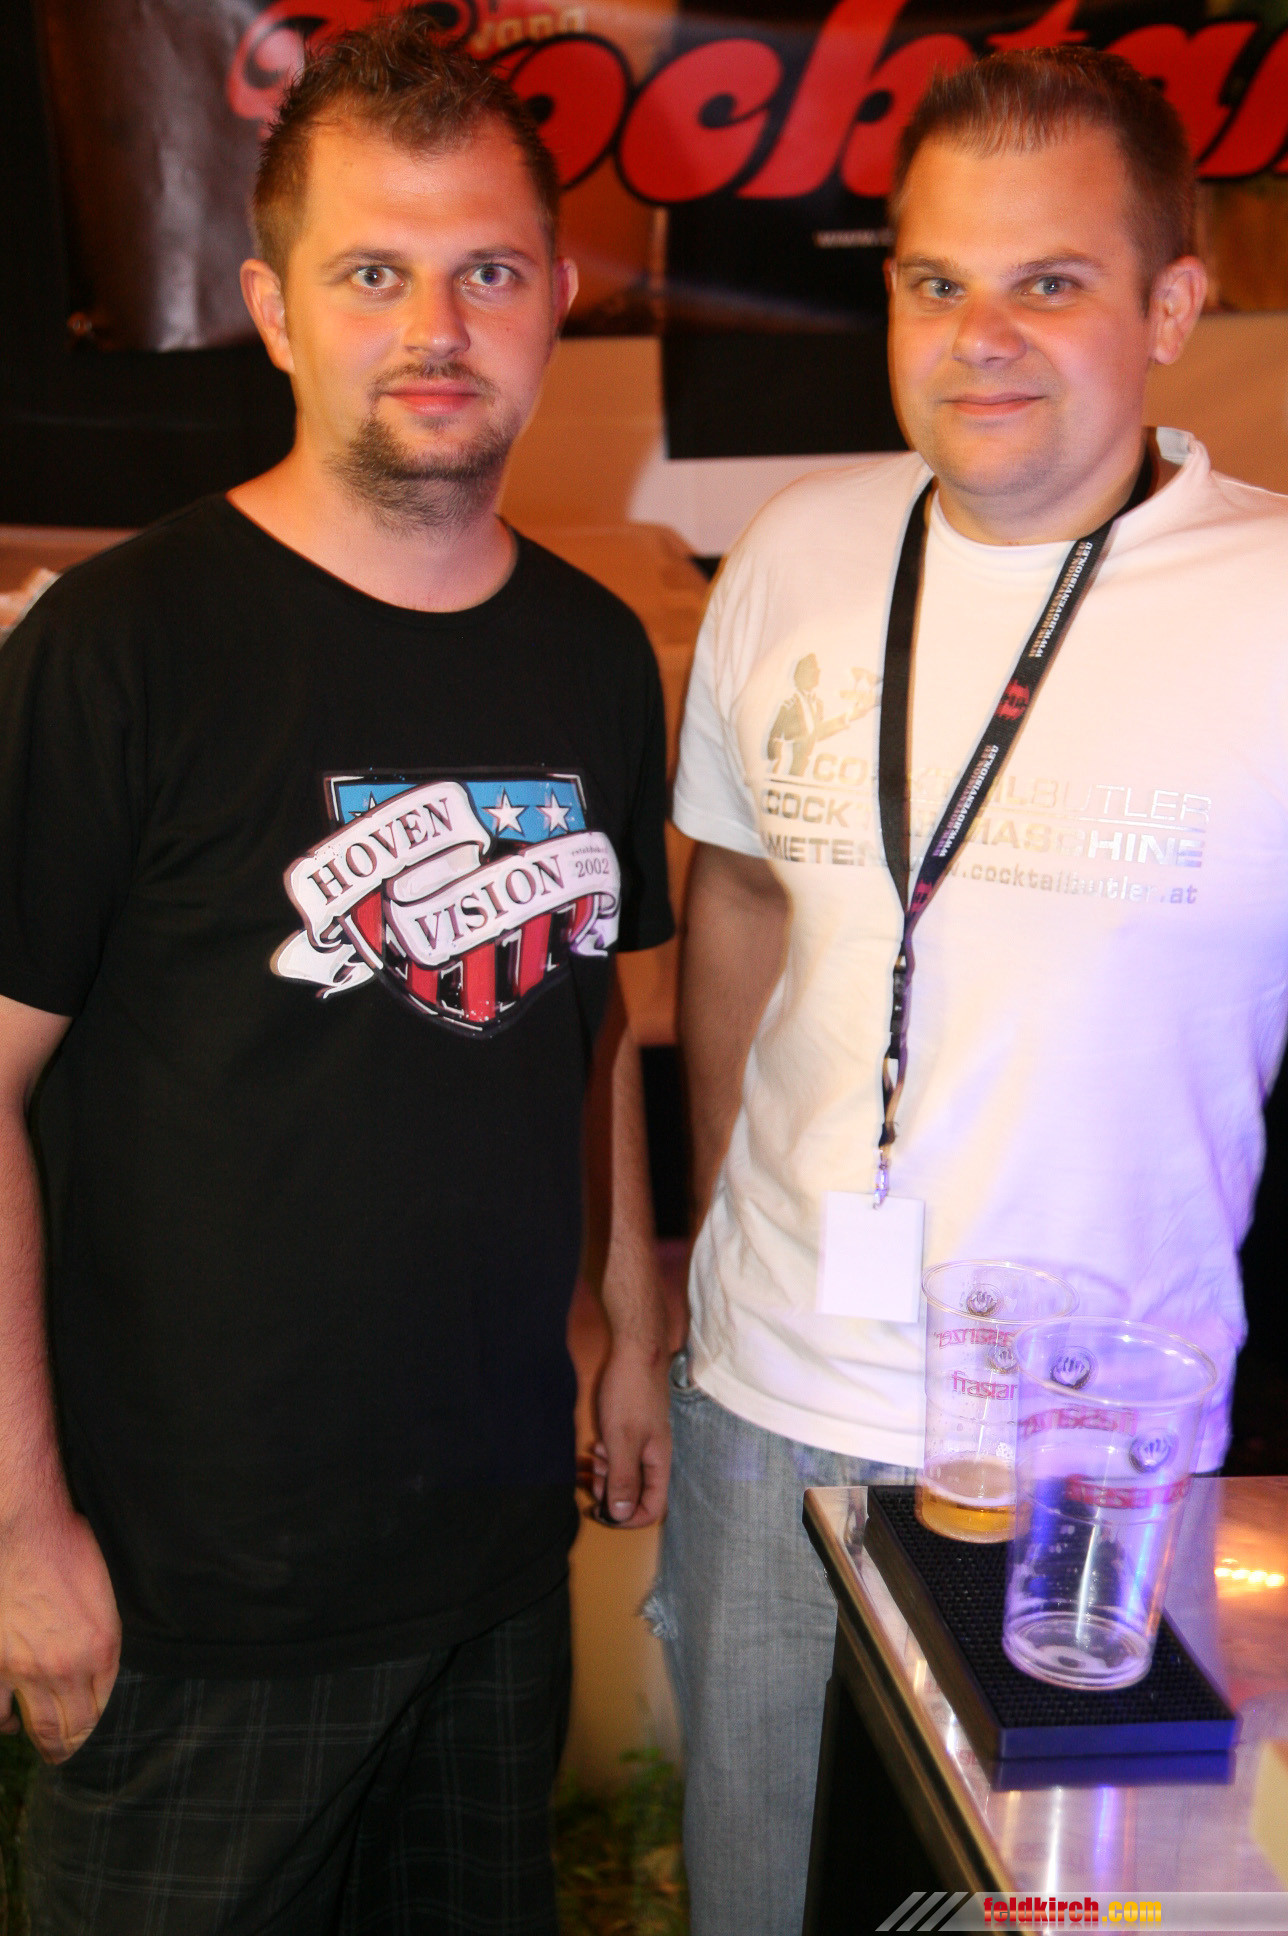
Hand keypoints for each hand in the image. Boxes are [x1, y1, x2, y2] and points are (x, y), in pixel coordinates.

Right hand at [0, 1501, 120, 1762]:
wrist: (29, 1531)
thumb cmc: (73, 1549)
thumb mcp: (108, 1594)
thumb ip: (104, 1636)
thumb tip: (101, 1661)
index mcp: (102, 1649)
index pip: (102, 1708)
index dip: (97, 1726)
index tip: (93, 1733)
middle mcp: (66, 1667)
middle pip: (73, 1727)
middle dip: (73, 1747)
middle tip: (71, 1755)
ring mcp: (27, 1668)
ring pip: (39, 1725)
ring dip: (46, 1743)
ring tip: (50, 1749)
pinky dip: (5, 1722)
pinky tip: (10, 1721)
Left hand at [591, 1338, 670, 1527]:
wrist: (634, 1351)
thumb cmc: (631, 1392)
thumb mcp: (622, 1441)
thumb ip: (623, 1480)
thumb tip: (621, 1515)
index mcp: (658, 1463)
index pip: (651, 1509)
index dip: (626, 1519)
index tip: (600, 1512)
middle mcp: (654, 1456)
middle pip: (636, 1494)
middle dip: (611, 1493)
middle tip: (592, 1481)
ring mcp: (643, 1441)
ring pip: (625, 1474)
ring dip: (606, 1474)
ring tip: (595, 1458)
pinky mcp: (632, 1429)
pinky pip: (619, 1455)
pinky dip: (606, 1456)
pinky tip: (597, 1443)